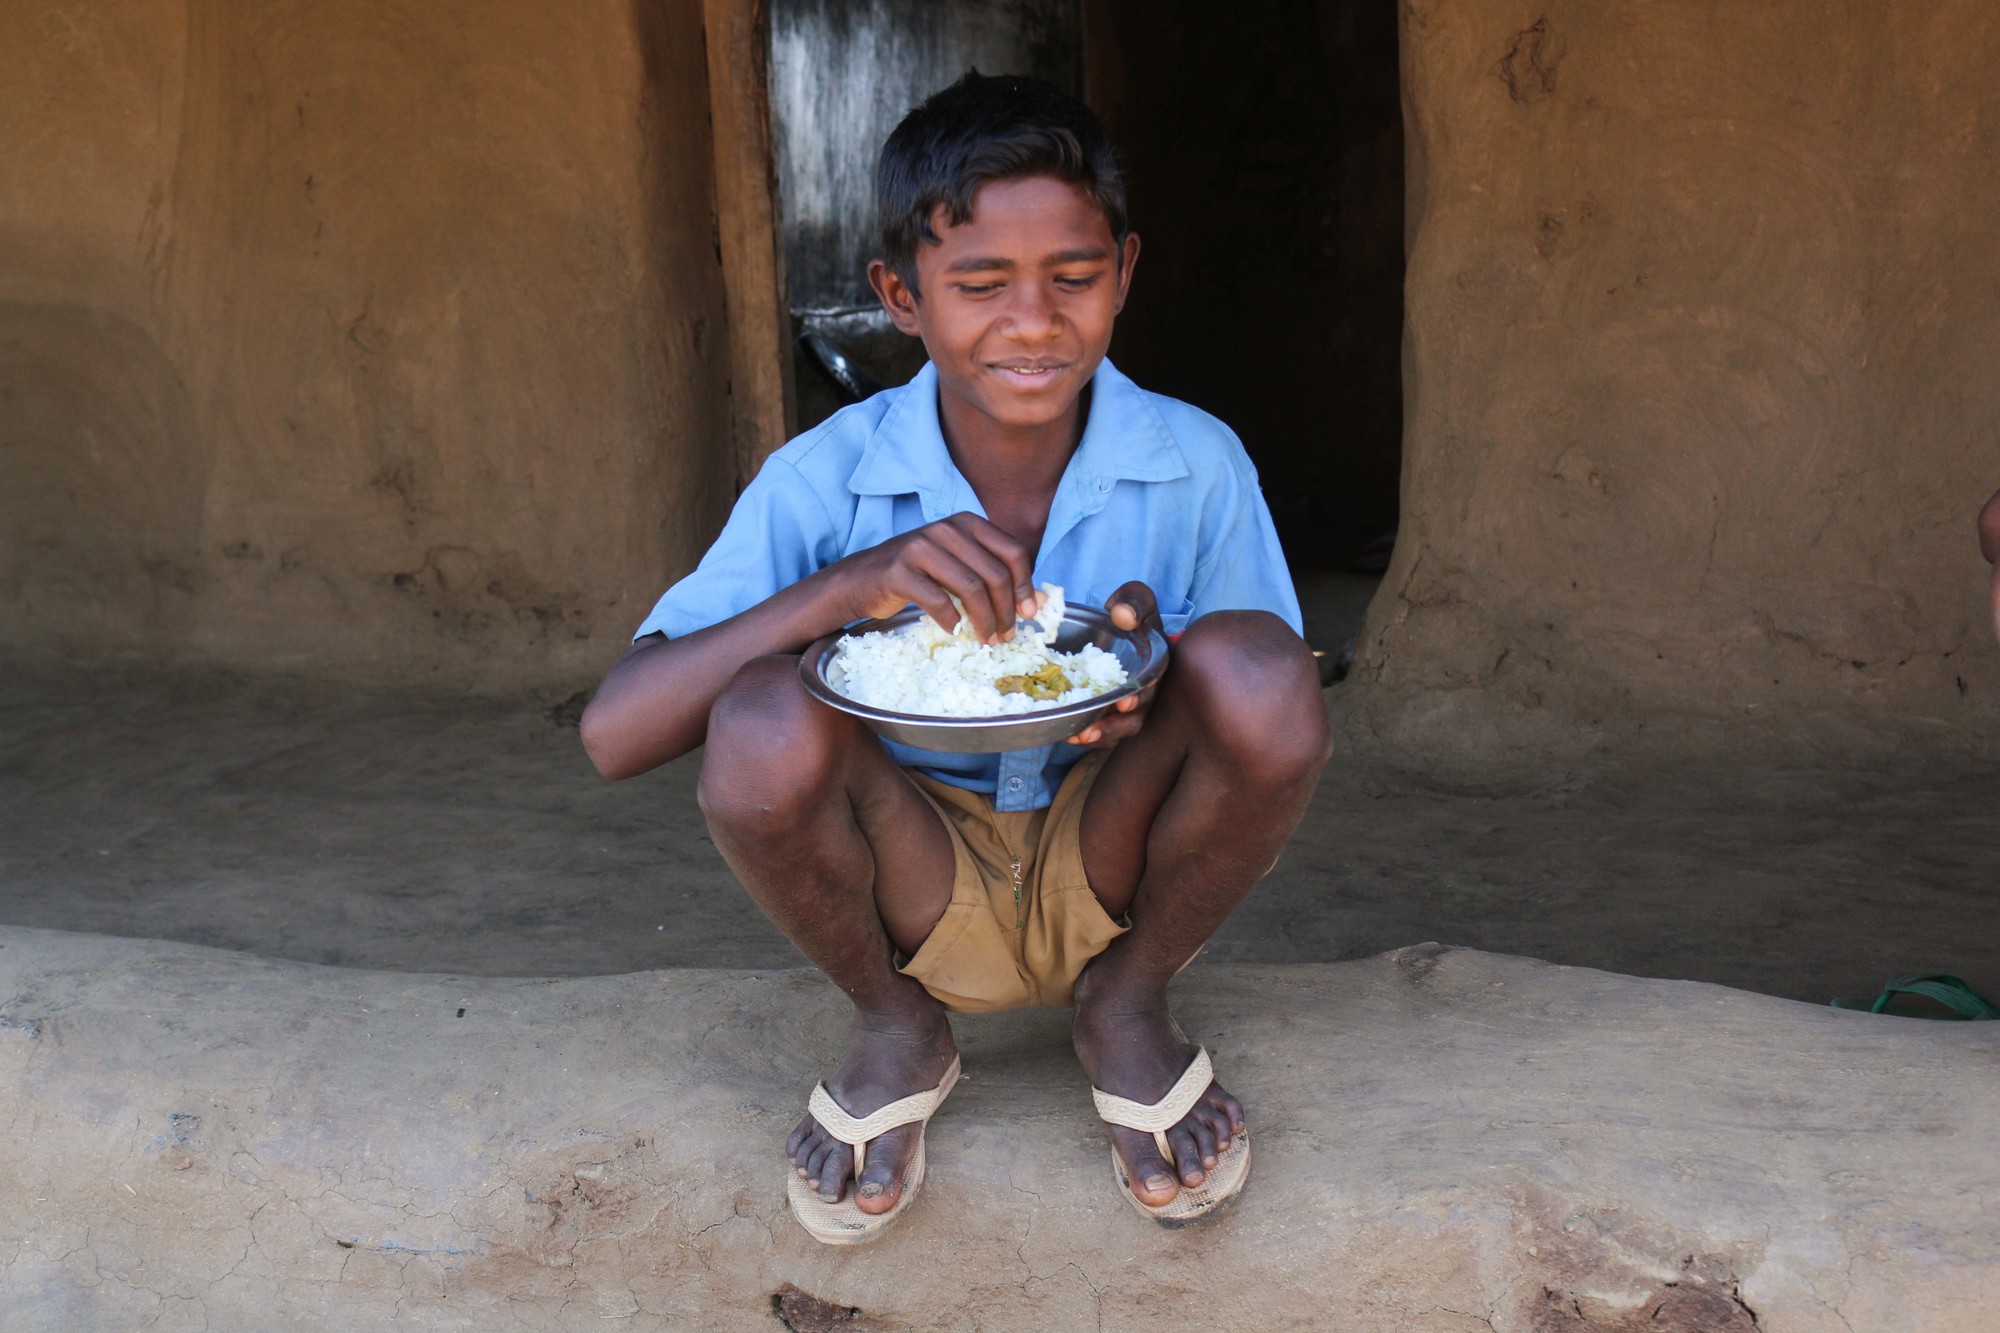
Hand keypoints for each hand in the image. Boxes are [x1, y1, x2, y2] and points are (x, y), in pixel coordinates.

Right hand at [830, 513, 1038, 643]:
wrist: (862, 578)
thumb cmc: (916, 574)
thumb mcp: (958, 567)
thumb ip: (993, 576)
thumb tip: (1037, 602)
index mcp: (966, 523)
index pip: (1012, 551)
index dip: (1025, 585)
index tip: (1029, 613)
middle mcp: (946, 529)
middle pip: (994, 574)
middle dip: (1006, 611)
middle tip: (1005, 635)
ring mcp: (921, 547)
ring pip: (971, 588)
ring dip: (984, 620)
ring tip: (985, 640)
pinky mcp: (899, 570)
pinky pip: (938, 600)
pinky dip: (951, 621)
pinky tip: (954, 631)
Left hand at [1067, 581, 1162, 747]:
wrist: (1113, 631)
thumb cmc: (1127, 617)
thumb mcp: (1135, 601)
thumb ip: (1134, 603)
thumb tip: (1122, 616)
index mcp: (1154, 666)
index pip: (1152, 683)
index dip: (1141, 694)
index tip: (1126, 700)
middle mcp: (1143, 692)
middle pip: (1134, 716)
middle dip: (1115, 724)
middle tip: (1094, 727)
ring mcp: (1125, 708)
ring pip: (1117, 730)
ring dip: (1098, 735)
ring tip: (1077, 735)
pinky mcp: (1107, 715)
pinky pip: (1100, 733)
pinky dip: (1084, 737)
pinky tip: (1065, 734)